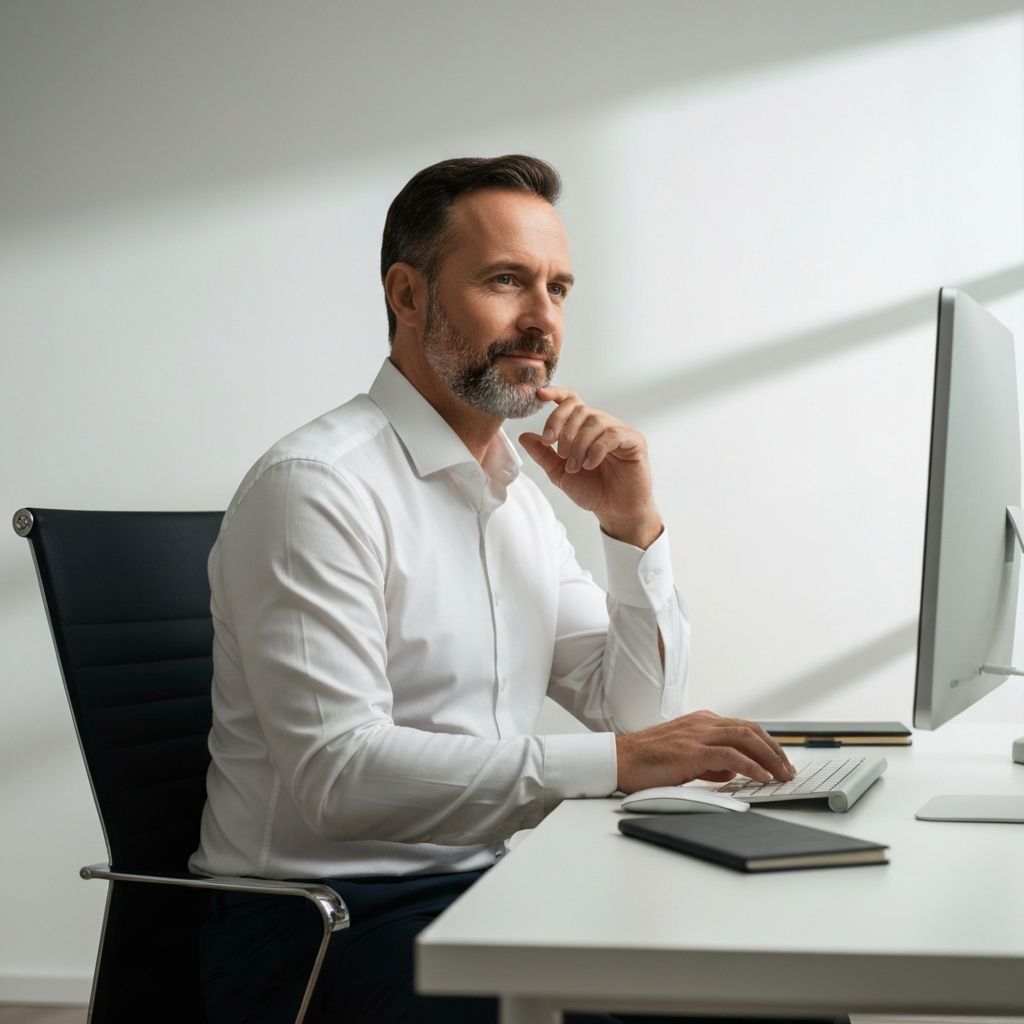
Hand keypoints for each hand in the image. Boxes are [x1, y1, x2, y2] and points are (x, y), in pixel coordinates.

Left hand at [519, 387, 662, 548]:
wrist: (614, 511)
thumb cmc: (592, 490)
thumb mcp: (559, 473)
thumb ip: (543, 454)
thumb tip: (524, 436)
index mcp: (584, 428)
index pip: (571, 401)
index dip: (556, 393)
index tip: (540, 395)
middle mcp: (603, 425)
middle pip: (579, 409)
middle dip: (563, 430)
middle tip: (559, 452)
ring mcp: (620, 431)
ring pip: (594, 422)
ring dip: (579, 445)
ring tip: (575, 467)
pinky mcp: (634, 441)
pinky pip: (612, 435)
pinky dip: (596, 450)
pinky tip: (590, 465)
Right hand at [614, 710, 795, 793]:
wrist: (620, 760)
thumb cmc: (648, 761)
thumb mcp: (685, 759)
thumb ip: (710, 764)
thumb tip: (732, 773)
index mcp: (701, 722)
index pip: (743, 728)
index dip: (766, 744)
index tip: (780, 761)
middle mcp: (702, 723)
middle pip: (750, 730)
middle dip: (775, 749)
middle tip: (788, 769)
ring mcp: (697, 734)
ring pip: (745, 738)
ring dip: (769, 757)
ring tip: (782, 774)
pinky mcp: (691, 751)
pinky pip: (730, 756)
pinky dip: (750, 766)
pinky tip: (761, 777)